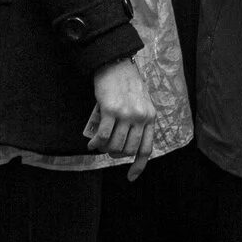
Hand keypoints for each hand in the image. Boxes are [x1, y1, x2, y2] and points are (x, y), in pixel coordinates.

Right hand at [85, 58, 157, 178]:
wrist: (116, 64)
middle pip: (128, 150)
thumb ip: (139, 122)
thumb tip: (127, 144)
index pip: (146, 148)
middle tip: (108, 150)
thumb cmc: (127, 84)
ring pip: (115, 145)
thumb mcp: (141, 103)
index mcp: (150, 117)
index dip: (138, 165)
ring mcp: (126, 114)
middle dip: (116, 154)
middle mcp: (140, 117)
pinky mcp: (110, 110)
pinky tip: (92, 144)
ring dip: (105, 149)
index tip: (131, 177)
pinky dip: (96, 143)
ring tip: (99, 145)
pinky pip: (103, 136)